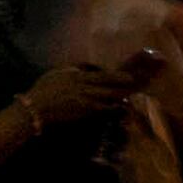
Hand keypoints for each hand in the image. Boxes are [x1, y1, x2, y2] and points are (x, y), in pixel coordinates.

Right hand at [24, 60, 140, 126]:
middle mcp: (86, 89)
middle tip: (144, 83)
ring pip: (111, 99)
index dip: (118, 77)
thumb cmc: (45, 89)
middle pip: (112, 87)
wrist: (37, 108)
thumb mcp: (59, 73)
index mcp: (79, 77)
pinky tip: (124, 107)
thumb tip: (87, 68)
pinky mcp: (87, 114)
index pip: (103, 76)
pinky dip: (115, 108)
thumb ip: (75, 70)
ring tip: (137, 93)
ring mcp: (88, 103)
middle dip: (128, 85)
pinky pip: (105, 110)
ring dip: (124, 96)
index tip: (132, 77)